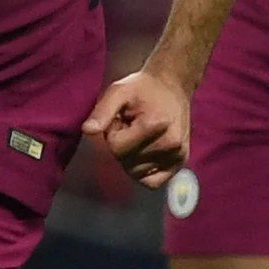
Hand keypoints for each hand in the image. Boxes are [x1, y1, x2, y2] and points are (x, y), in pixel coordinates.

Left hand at [83, 69, 191, 186]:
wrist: (173, 86)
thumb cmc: (143, 88)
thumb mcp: (118, 91)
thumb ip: (102, 112)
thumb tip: (87, 131)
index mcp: (154, 125)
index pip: (116, 148)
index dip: (113, 134)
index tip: (122, 120)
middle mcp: (170, 143)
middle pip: (126, 162)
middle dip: (122, 146)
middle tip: (132, 127)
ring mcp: (178, 155)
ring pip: (136, 173)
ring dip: (132, 157)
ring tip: (140, 136)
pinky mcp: (181, 162)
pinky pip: (152, 182)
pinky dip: (144, 172)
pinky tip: (146, 153)